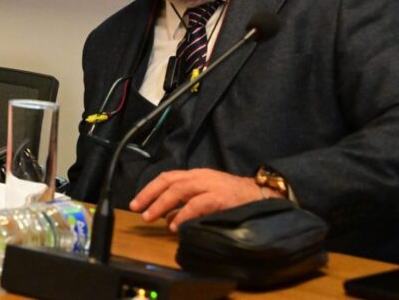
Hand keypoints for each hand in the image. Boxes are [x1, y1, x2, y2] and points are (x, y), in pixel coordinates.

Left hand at [130, 168, 263, 230]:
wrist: (265, 196)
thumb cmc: (235, 198)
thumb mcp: (207, 198)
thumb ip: (187, 205)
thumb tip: (166, 219)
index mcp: (196, 175)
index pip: (167, 178)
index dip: (149, 189)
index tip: (136, 202)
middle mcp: (201, 177)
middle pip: (169, 181)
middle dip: (150, 194)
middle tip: (136, 209)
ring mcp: (211, 185)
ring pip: (180, 190)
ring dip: (162, 204)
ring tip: (149, 217)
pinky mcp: (222, 197)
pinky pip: (198, 205)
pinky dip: (183, 215)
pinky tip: (175, 226)